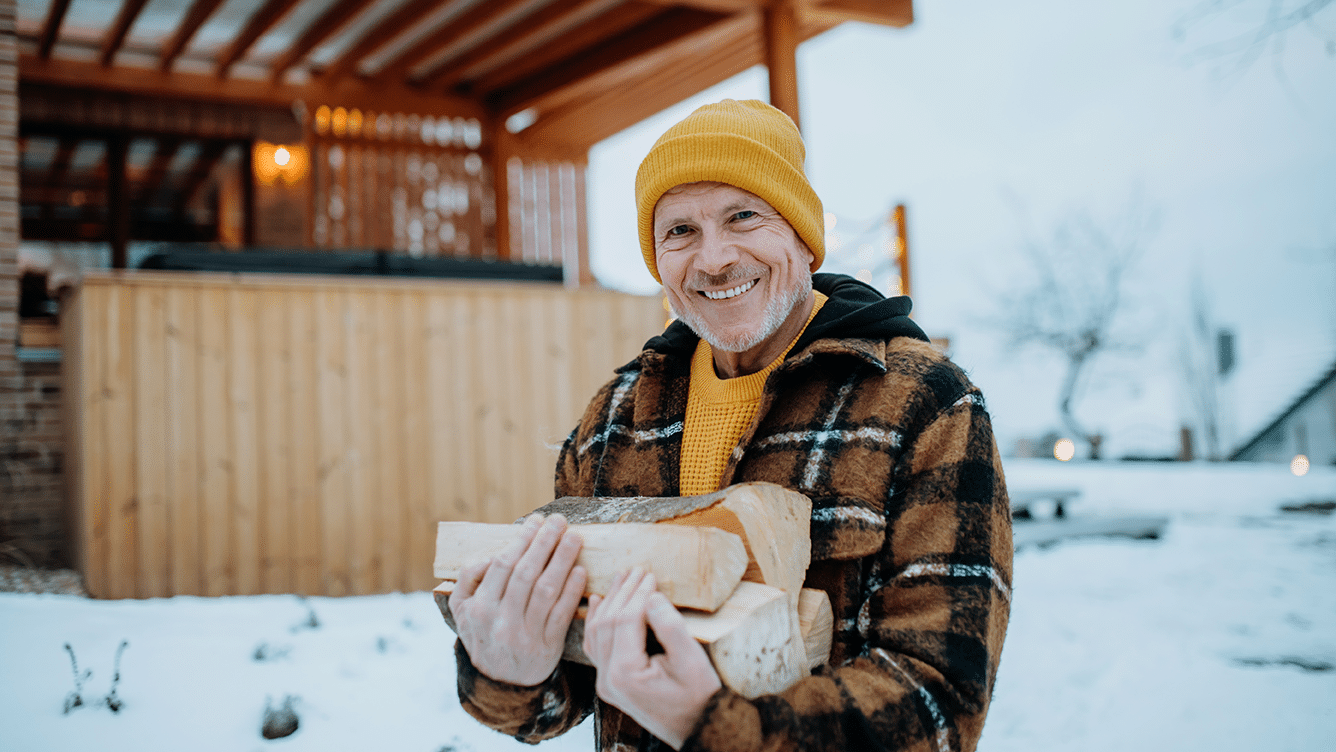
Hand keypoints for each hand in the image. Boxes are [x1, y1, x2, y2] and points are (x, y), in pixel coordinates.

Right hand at [448, 513, 586, 685]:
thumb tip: (490, 556)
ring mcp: (525, 635)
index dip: (522, 540)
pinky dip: (572, 591)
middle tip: (559, 522)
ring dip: (562, 561)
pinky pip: (561, 614)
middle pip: (527, 574)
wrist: (499, 682)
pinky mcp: (547, 646)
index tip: (536, 521)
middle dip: (545, 543)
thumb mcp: (461, 610)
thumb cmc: (483, 634)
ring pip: (547, 591)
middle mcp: (501, 621)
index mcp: (479, 608)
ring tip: (574, 538)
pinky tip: (580, 571)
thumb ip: (468, 579)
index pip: (503, 566)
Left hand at [582, 568, 722, 749]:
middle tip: (638, 570)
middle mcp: (608, 679)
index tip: (650, 574)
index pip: (625, 621)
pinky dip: (596, 621)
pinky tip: (597, 601)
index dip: (637, 594)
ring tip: (621, 577)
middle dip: (622, 593)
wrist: (698, 729)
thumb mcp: (692, 661)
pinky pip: (595, 646)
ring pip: (597, 632)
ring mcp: (606, 682)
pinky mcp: (610, 682)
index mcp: (625, 674)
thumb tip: (651, 596)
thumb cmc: (699, 698)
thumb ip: (670, 627)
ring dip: (609, 602)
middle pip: (607, 623)